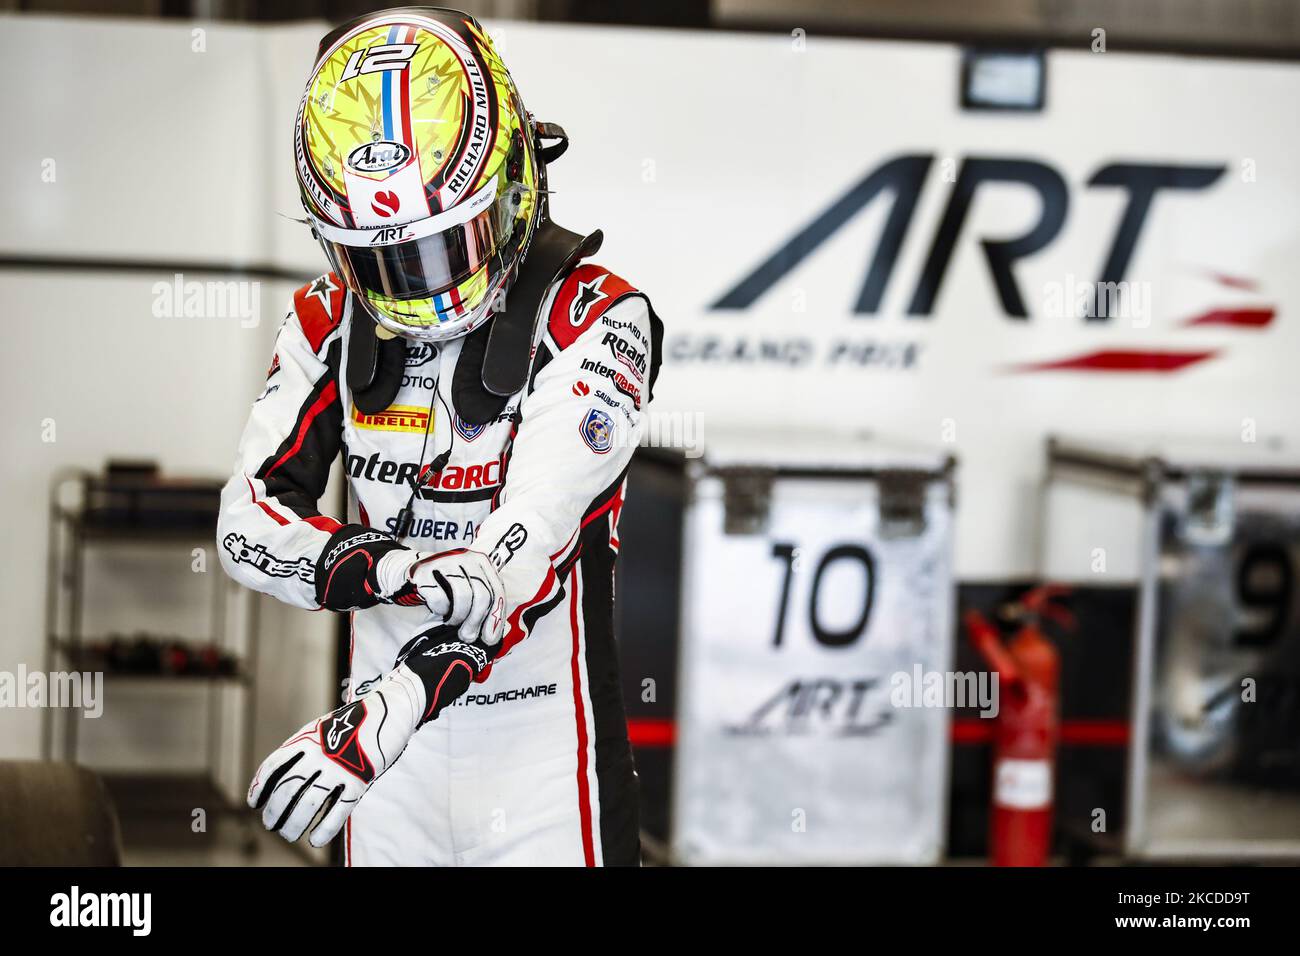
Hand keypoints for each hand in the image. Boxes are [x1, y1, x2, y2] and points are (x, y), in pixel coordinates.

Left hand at [247, 626, 491, 845]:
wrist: (391, 710)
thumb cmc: (355, 722)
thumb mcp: (323, 729)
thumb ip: (304, 749)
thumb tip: (282, 778)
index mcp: (307, 739)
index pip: (274, 767)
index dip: (260, 787)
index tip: (254, 803)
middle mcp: (319, 754)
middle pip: (287, 790)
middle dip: (275, 812)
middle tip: (271, 825)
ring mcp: (340, 768)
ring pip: (309, 804)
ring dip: (293, 824)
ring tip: (287, 835)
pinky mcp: (360, 781)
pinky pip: (338, 812)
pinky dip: (325, 829)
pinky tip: (315, 841)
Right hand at [376, 548, 505, 646]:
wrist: (411, 574)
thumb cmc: (445, 587)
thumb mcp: (467, 588)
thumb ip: (483, 603)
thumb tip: (496, 634)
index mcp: (481, 561)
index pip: (497, 590)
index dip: (495, 618)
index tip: (489, 639)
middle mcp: (466, 557)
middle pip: (482, 594)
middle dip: (477, 621)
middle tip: (468, 637)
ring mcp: (445, 562)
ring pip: (463, 596)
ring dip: (459, 617)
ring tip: (453, 623)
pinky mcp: (425, 571)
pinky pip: (440, 597)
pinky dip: (442, 610)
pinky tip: (441, 612)